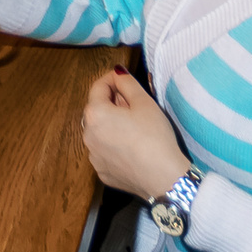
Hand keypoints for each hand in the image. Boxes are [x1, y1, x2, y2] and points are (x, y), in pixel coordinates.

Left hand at [81, 68, 187, 199]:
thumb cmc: (155, 136)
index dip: (112, 79)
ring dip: (112, 124)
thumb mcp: (144, 102)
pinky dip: (114, 145)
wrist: (164, 178)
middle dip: (112, 103)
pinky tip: (132, 147)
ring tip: (135, 127)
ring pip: (100, 131)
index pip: (98, 87)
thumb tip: (117, 72)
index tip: (125, 79)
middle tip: (134, 104)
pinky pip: (105, 152)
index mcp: (95, 114)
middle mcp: (88, 135)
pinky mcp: (102, 172)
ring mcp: (93, 157)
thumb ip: (127, 83)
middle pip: (97, 110)